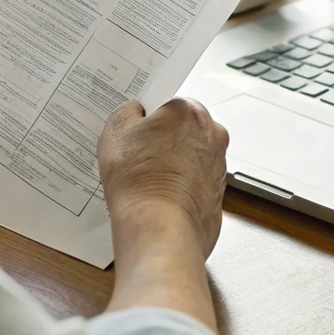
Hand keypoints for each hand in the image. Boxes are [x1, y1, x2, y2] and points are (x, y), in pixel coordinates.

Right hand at [99, 99, 229, 259]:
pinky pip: (195, 183)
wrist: (159, 230)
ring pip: (191, 157)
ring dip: (172, 164)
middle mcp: (212, 134)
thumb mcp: (115, 133)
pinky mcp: (218, 194)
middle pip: (183, 130)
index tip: (137, 129)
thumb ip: (126, 112)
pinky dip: (181, 188)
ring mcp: (218, 165)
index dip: (149, 118)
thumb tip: (134, 112)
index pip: (169, 104)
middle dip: (162, 140)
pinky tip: (159, 197)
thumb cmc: (139, 182)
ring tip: (145, 180)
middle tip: (136, 156)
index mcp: (190, 111)